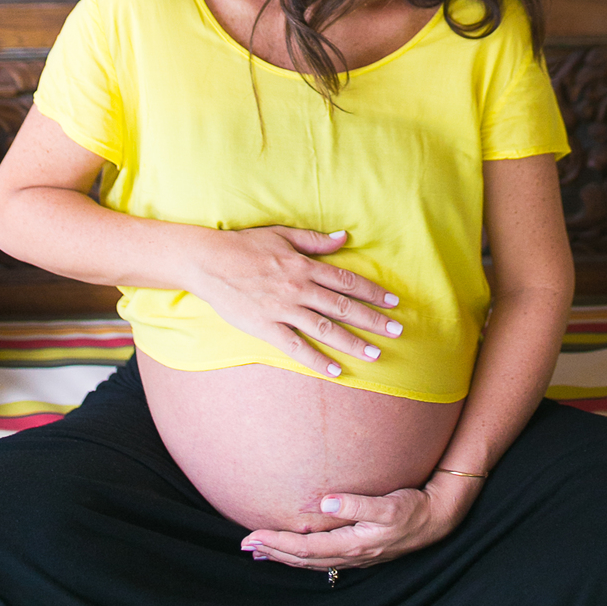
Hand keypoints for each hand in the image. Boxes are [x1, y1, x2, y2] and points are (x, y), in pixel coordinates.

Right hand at [185, 225, 402, 378]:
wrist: (208, 261)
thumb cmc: (245, 245)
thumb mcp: (283, 234)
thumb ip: (315, 240)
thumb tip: (345, 237)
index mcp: (305, 266)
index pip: (347, 281)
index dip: (372, 292)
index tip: (393, 302)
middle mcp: (300, 288)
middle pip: (344, 306)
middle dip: (374, 319)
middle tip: (397, 330)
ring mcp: (284, 309)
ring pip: (326, 328)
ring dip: (353, 342)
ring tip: (375, 354)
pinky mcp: (266, 327)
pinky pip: (296, 346)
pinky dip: (317, 360)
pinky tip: (335, 371)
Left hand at [240, 473, 477, 569]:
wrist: (437, 519)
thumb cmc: (413, 509)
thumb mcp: (388, 505)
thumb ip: (356, 504)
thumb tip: (324, 501)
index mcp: (353, 544)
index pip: (305, 547)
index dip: (277, 544)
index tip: (252, 537)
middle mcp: (350, 554)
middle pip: (303, 558)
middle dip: (273, 552)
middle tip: (245, 545)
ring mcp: (354, 554)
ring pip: (311, 560)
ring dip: (284, 556)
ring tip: (260, 551)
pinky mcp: (358, 548)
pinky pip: (322, 556)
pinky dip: (302, 554)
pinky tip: (295, 549)